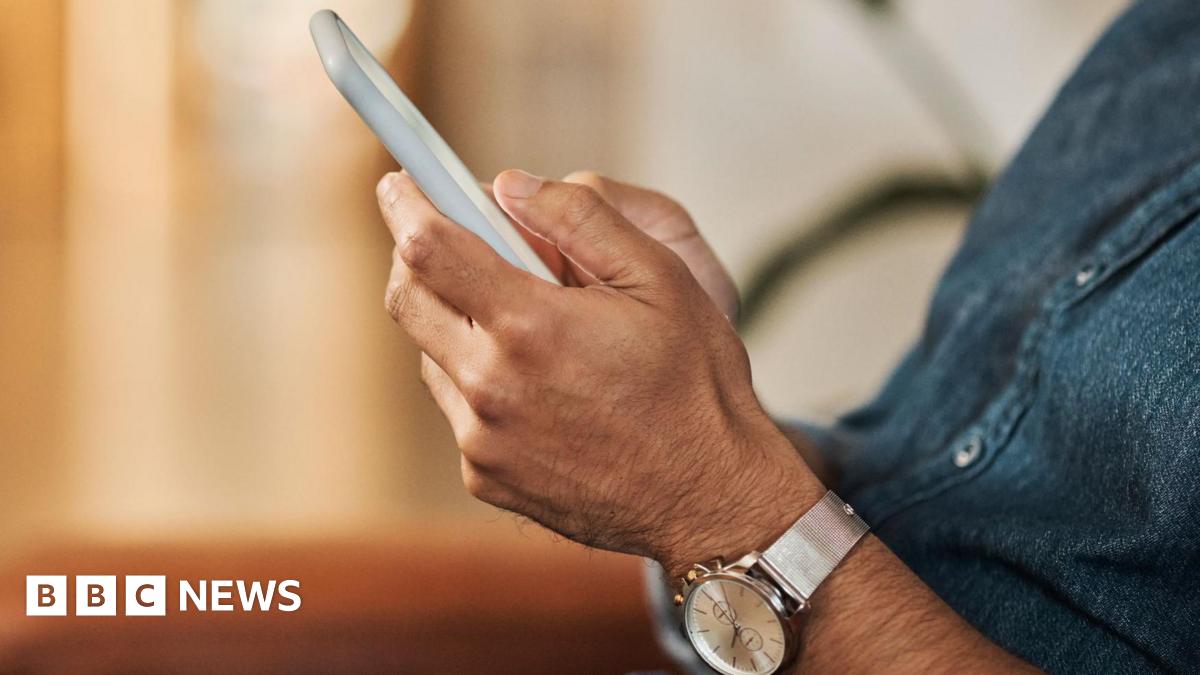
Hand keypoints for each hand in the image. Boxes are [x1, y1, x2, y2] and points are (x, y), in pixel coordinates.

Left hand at [376, 169, 821, 575]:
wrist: (710, 497)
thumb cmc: (694, 383)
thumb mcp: (661, 277)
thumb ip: (581, 218)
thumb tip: (509, 184)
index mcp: (531, 327)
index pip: (428, 247)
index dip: (406, 203)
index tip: (400, 184)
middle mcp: (491, 388)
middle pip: (407, 298)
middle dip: (417, 256)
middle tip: (450, 237)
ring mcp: (482, 440)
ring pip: (430, 353)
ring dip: (454, 320)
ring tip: (520, 320)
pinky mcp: (485, 476)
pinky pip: (457, 408)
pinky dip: (477, 379)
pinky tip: (535, 381)